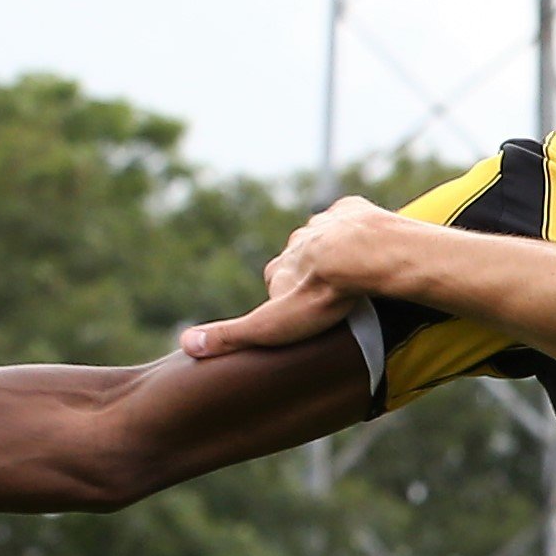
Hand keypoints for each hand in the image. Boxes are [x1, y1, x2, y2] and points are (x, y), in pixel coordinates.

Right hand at [178, 196, 412, 359]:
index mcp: (278, 268)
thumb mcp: (270, 326)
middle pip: (302, 262)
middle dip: (313, 277)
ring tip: (357, 277)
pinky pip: (352, 219)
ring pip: (328, 240)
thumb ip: (230, 335)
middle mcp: (296, 243)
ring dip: (338, 255)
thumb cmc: (320, 296)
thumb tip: (186, 344)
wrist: (364, 255)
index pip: (276, 286)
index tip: (305, 318)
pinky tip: (369, 247)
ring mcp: (326, 224)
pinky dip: (358, 231)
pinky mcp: (353, 212)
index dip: (291, 303)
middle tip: (335, 299)